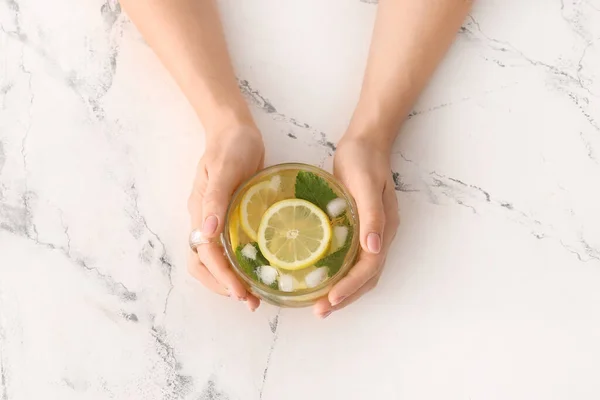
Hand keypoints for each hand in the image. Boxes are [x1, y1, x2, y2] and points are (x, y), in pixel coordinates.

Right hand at [187, 125, 264, 310]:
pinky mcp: (231, 217)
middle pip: (204, 265)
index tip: (241, 293)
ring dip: (230, 280)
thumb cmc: (230, 146)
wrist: (235, 130)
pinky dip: (239, 264)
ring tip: (254, 294)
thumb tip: (206, 233)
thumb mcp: (224, 169)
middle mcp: (205, 221)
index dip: (222, 277)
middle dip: (223, 286)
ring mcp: (217, 220)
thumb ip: (216, 199)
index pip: (206, 255)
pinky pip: (230, 248)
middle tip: (249, 301)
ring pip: (215, 260)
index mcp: (200, 212)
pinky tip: (259, 270)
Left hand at [313, 134, 399, 317]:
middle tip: (320, 312)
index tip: (330, 300)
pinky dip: (340, 274)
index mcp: (384, 229)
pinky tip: (322, 278)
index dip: (351, 287)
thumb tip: (373, 248)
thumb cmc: (362, 160)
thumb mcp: (365, 184)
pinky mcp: (360, 228)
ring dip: (343, 290)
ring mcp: (371, 233)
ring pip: (361, 272)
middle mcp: (380, 236)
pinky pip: (352, 259)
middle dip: (346, 297)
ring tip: (320, 304)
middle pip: (366, 277)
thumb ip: (372, 215)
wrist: (365, 142)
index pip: (369, 268)